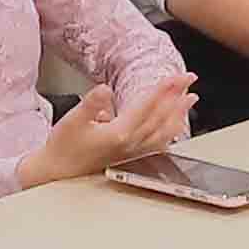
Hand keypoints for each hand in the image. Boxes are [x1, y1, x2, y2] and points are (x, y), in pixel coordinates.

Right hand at [23, 78, 194, 190]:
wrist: (57, 171)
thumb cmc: (64, 147)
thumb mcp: (71, 120)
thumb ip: (90, 104)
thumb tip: (105, 90)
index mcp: (119, 133)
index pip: (148, 106)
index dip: (164, 89)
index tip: (177, 76)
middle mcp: (131, 145)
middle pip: (161, 117)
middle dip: (177, 96)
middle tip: (190, 78)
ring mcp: (133, 152)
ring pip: (164, 132)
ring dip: (179, 113)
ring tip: (191, 99)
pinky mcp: (131, 156)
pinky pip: (159, 143)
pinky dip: (171, 132)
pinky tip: (176, 126)